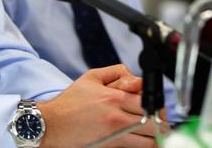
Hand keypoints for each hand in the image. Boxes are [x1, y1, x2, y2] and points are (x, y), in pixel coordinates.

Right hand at [37, 64, 159, 147]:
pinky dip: (145, 143)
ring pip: (152, 138)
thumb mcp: (90, 77)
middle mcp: (117, 116)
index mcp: (113, 97)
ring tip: (150, 130)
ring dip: (155, 133)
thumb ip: (115, 72)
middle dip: (159, 118)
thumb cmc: (70, 101)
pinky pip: (140, 147)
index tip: (152, 104)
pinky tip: (141, 138)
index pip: (149, 100)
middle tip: (155, 118)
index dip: (154, 102)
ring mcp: (116, 133)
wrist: (53, 123)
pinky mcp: (113, 146)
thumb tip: (135, 76)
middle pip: (155, 120)